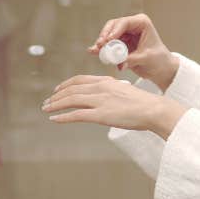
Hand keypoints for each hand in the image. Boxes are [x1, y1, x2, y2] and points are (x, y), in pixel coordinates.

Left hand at [42, 74, 160, 130]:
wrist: (153, 109)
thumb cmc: (143, 103)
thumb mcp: (125, 91)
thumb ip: (112, 92)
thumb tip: (104, 98)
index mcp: (107, 81)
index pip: (80, 80)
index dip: (66, 85)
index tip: (58, 90)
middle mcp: (101, 88)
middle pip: (72, 89)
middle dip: (57, 96)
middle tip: (47, 102)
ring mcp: (100, 101)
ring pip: (71, 100)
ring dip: (56, 105)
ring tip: (46, 109)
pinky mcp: (101, 115)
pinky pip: (76, 115)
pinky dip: (63, 116)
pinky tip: (54, 119)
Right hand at [88, 13, 176, 90]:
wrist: (162, 70)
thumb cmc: (159, 60)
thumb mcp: (146, 58)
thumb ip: (132, 59)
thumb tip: (119, 62)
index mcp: (142, 23)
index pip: (124, 23)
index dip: (114, 31)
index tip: (107, 40)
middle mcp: (132, 26)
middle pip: (113, 26)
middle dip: (105, 36)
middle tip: (100, 46)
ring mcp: (125, 34)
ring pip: (108, 35)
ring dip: (103, 44)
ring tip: (97, 52)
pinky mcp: (121, 44)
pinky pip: (109, 45)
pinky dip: (103, 50)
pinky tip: (95, 53)